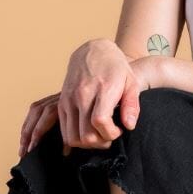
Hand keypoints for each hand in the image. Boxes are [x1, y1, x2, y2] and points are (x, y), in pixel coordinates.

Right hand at [20, 40, 149, 158]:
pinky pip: (64, 131)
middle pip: (86, 134)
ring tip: (99, 134)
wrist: (93, 51)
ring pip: (72, 137)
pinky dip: (75, 138)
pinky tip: (88, 131)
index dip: (110, 133)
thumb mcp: (131, 82)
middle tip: (110, 135)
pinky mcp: (61, 103)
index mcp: (102, 88)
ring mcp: (68, 99)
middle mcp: (82, 94)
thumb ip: (132, 105)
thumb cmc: (116, 68)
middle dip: (101, 142)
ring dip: (87, 143)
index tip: (119, 130)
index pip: (100, 121)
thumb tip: (129, 125)